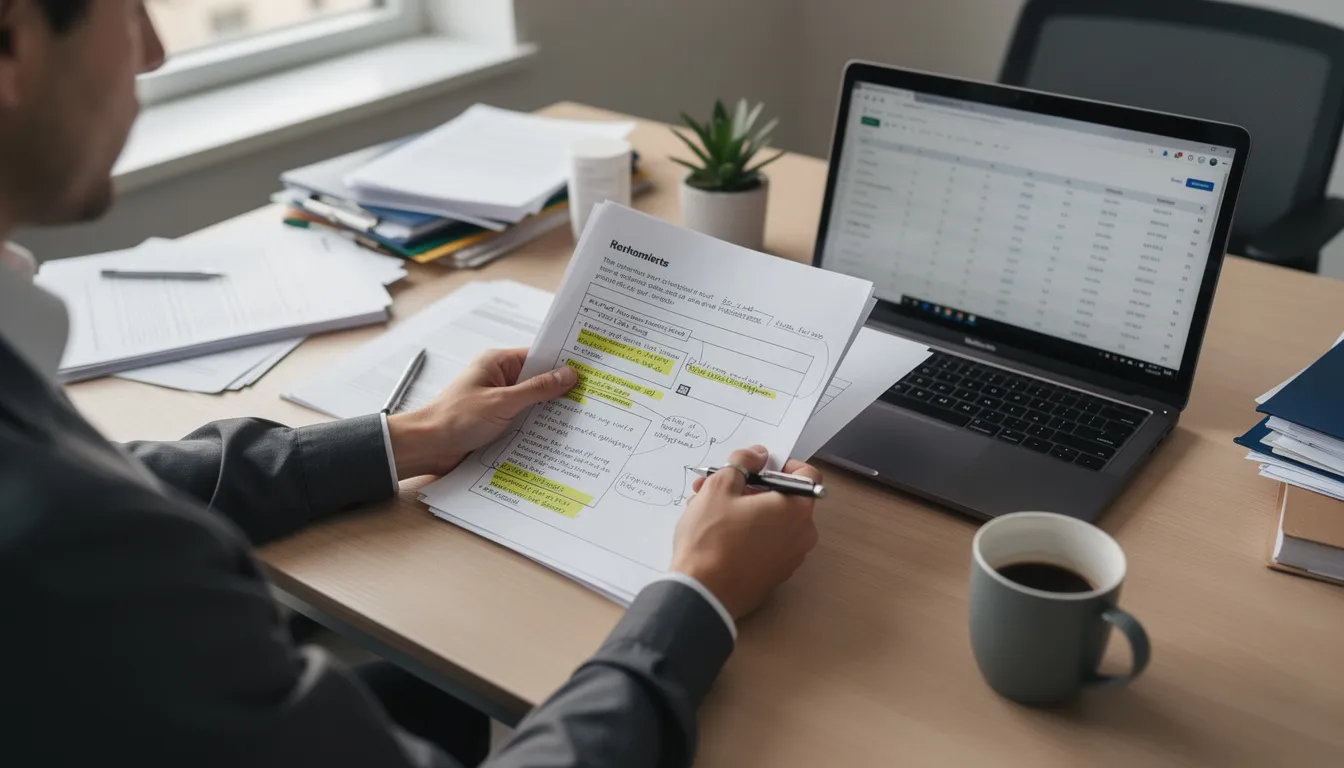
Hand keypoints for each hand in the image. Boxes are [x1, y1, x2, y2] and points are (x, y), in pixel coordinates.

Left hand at [386, 349, 577, 478]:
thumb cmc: (454, 419)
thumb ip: (536, 389)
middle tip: (590, 397)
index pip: (538, 356)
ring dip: (548, 412)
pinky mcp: (496, 422)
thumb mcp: (501, 402)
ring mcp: (498, 401)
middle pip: (538, 381)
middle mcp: (498, 379)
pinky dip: (536, 427)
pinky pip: (523, 420)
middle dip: (559, 391)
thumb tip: (567, 375)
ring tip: (579, 418)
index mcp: (497, 363)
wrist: (426, 447)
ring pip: (533, 403)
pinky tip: (554, 436)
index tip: (588, 370)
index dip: (562, 363)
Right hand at [670, 446, 821, 619]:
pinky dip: (744, 533)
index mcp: (797, 509)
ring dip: (741, 509)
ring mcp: (788, 559)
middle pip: (782, 498)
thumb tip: (757, 455)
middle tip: (715, 485)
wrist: (701, 595)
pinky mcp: (772, 576)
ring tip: (702, 508)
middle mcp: (801, 535)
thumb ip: (742, 463)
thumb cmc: (711, 539)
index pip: (806, 474)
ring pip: (769, 521)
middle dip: (748, 487)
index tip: (755, 467)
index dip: (780, 464)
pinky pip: (764, 544)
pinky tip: (712, 533)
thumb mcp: (719, 487)